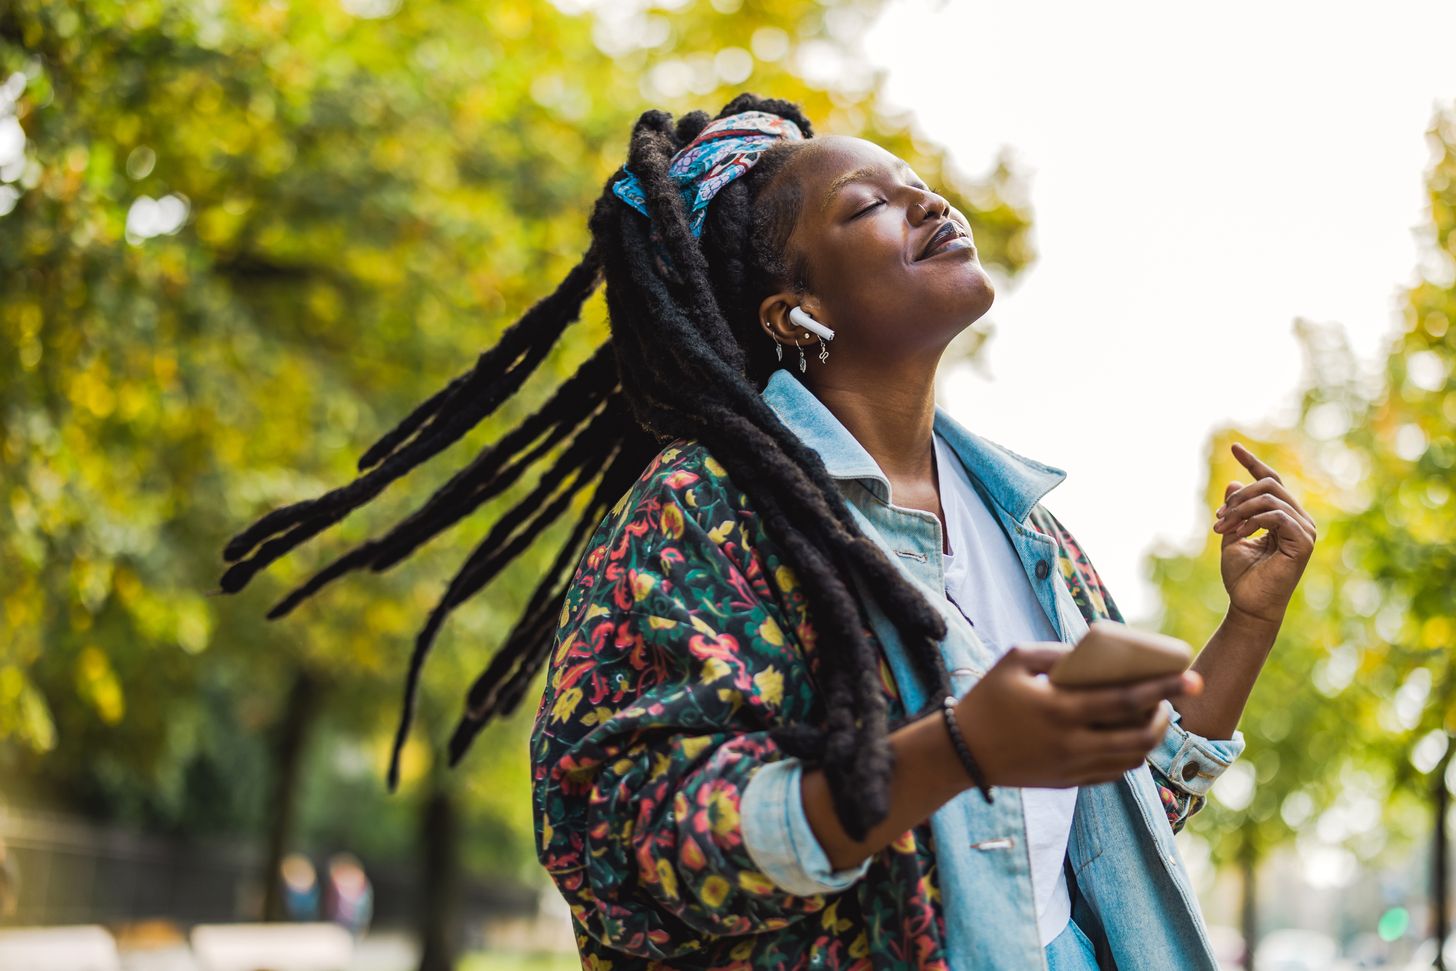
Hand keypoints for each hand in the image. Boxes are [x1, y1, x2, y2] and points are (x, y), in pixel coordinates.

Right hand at [954, 646, 1202, 788]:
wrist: (963, 751)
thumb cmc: (988, 698)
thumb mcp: (1016, 659)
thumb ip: (1057, 651)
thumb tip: (1096, 653)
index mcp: (1060, 708)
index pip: (1127, 700)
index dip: (1165, 688)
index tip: (1194, 678)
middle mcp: (1072, 742)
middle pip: (1139, 735)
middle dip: (1165, 716)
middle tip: (1171, 698)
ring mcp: (1072, 767)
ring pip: (1132, 759)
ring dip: (1151, 738)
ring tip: (1154, 716)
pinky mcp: (1069, 782)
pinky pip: (1114, 773)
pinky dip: (1131, 755)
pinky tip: (1131, 738)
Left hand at [1212, 442, 1316, 627]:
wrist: (1248, 605)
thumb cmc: (1242, 576)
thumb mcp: (1232, 534)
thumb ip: (1235, 510)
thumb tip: (1234, 482)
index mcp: (1284, 517)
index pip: (1271, 482)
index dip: (1253, 463)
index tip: (1233, 447)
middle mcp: (1299, 520)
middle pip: (1269, 485)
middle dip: (1238, 497)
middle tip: (1217, 518)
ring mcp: (1304, 530)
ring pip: (1271, 498)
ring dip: (1240, 510)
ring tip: (1221, 528)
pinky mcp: (1303, 542)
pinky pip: (1277, 515)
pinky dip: (1252, 520)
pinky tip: (1238, 534)